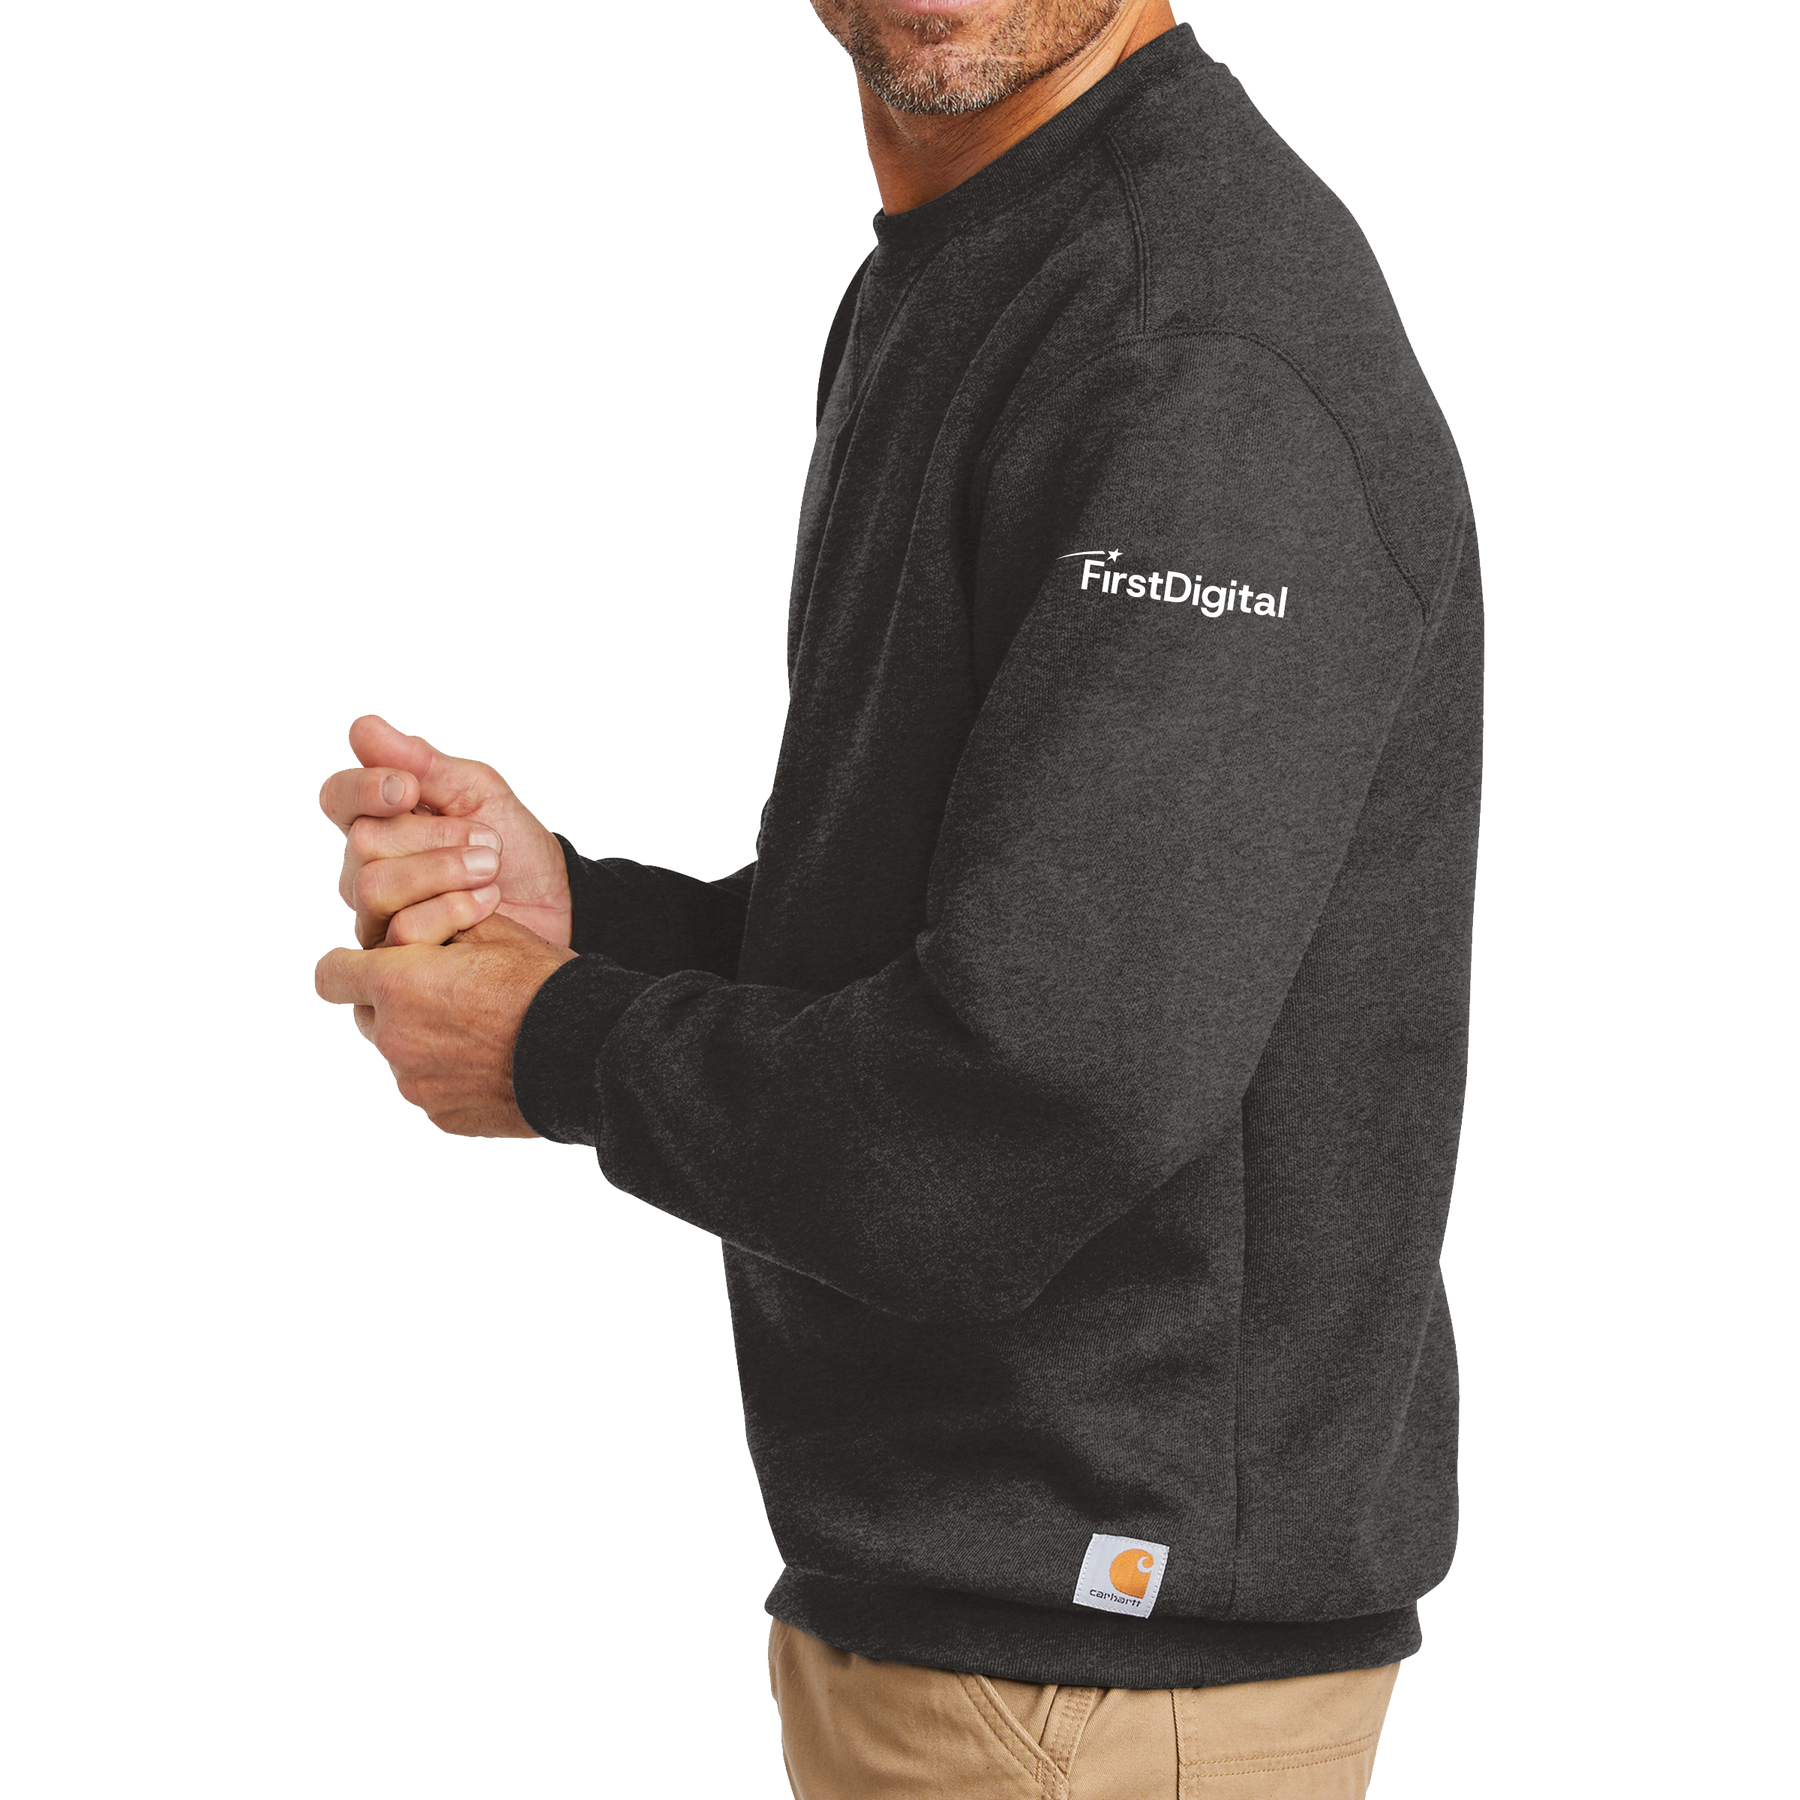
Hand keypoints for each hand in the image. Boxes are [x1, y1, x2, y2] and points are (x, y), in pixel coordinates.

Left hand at [312, 911, 578, 1138]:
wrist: (588, 1052)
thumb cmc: (540, 982)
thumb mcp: (491, 929)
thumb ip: (434, 924)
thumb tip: (410, 931)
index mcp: (397, 984)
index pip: (330, 973)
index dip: (347, 964)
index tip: (370, 962)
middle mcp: (393, 1039)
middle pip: (368, 1016)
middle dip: (395, 1001)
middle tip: (446, 991)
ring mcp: (415, 1085)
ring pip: (402, 1054)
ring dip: (426, 1039)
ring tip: (482, 1030)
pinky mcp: (441, 1117)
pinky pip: (431, 1089)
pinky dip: (452, 1075)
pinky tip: (495, 1061)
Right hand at [317, 713, 572, 948]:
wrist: (556, 904)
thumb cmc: (512, 845)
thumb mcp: (478, 793)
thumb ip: (423, 763)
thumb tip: (362, 727)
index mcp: (381, 819)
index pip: (338, 797)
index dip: (362, 790)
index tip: (407, 790)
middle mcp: (366, 867)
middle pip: (362, 844)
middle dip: (433, 837)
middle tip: (488, 841)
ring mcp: (378, 915)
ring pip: (373, 888)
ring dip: (442, 872)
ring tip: (491, 869)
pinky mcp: (398, 958)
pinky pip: (401, 933)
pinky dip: (453, 911)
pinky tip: (487, 905)